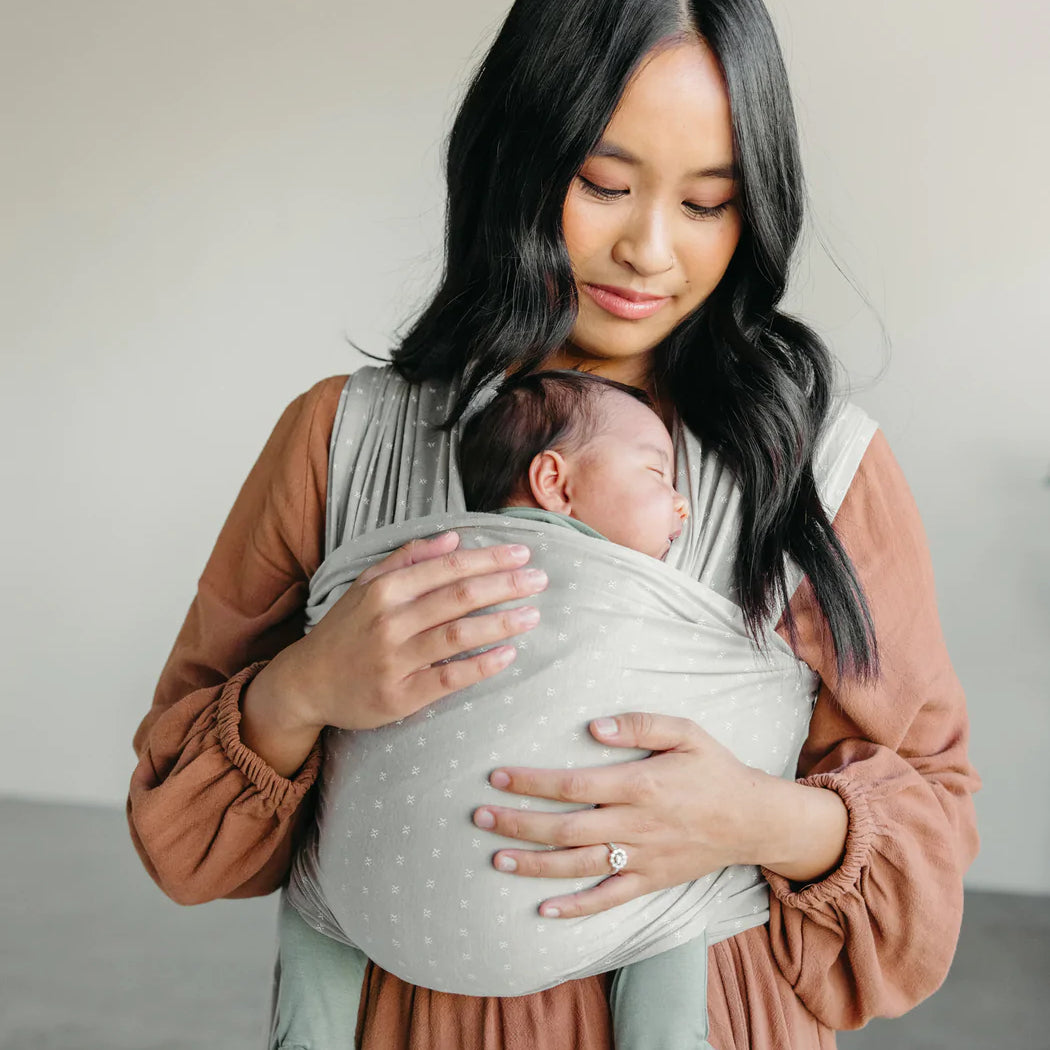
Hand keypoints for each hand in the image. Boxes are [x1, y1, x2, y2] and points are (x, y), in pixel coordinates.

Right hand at [241, 531, 547, 772]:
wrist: (306, 683)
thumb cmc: (345, 629)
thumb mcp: (366, 585)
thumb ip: (408, 559)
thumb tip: (453, 537)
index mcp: (385, 589)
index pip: (448, 568)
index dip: (489, 559)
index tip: (523, 554)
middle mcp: (389, 621)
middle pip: (459, 597)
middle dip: (504, 586)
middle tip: (540, 580)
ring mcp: (395, 660)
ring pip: (458, 635)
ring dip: (501, 622)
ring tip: (532, 615)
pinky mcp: (400, 696)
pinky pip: (449, 677)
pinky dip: (481, 665)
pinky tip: (508, 654)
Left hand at [472, 712, 839, 917]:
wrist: (752, 819)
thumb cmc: (714, 768)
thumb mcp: (686, 731)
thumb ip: (640, 724)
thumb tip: (593, 726)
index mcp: (639, 785)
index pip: (572, 784)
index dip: (531, 782)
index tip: (497, 777)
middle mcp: (635, 825)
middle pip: (565, 829)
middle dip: (518, 823)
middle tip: (479, 816)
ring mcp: (642, 858)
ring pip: (578, 866)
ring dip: (534, 864)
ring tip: (496, 857)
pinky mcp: (650, 881)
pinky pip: (607, 899)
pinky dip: (575, 908)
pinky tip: (543, 909)